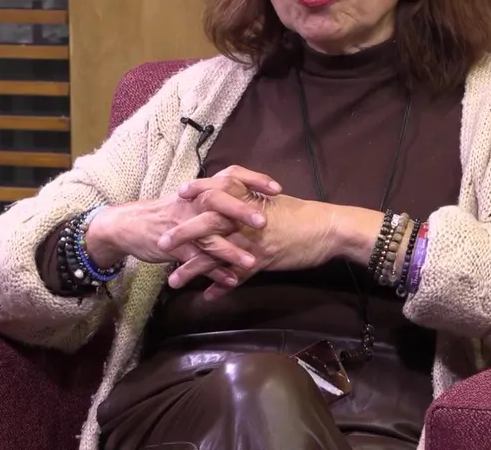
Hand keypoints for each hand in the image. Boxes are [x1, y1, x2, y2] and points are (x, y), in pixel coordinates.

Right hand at [84, 166, 281, 286]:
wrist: (129, 225)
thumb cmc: (167, 212)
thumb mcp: (191, 199)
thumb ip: (218, 197)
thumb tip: (249, 195)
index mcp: (201, 191)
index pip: (229, 176)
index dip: (253, 180)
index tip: (277, 188)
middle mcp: (193, 205)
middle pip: (219, 203)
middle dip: (242, 212)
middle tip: (264, 222)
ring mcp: (183, 227)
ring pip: (209, 238)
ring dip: (231, 252)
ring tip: (252, 263)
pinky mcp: (173, 248)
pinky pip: (196, 261)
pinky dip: (213, 273)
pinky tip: (230, 282)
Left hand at [161, 189, 374, 298]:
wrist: (329, 229)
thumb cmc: (304, 214)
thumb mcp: (276, 201)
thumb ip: (253, 201)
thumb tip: (235, 199)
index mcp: (250, 200)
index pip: (218, 192)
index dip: (197, 193)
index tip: (177, 195)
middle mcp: (247, 219)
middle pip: (208, 224)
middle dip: (183, 234)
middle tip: (161, 243)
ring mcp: (253, 241)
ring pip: (216, 255)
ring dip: (194, 269)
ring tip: (173, 281)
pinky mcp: (263, 260)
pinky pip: (237, 276)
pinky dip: (222, 288)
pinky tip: (208, 297)